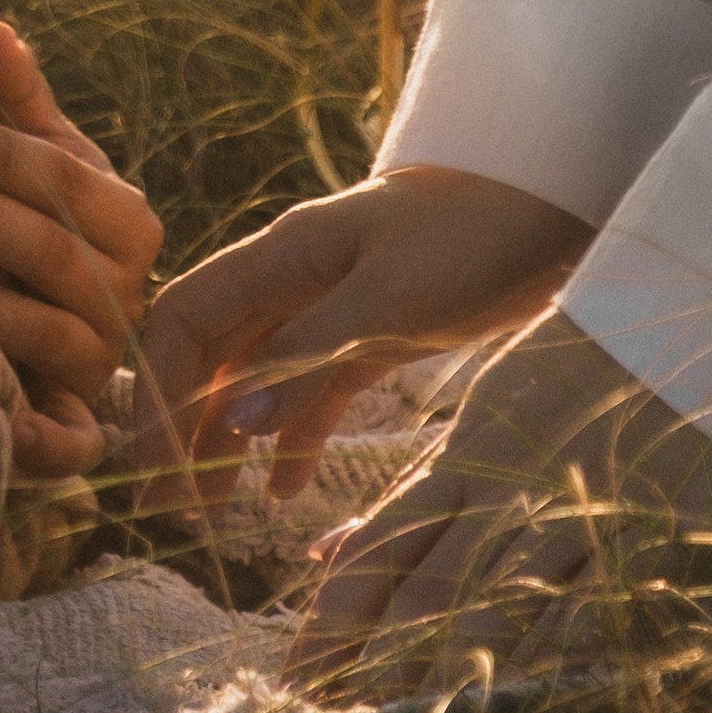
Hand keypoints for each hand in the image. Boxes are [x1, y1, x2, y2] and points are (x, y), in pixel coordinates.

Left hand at [0, 22, 159, 477]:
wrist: (64, 331)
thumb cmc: (44, 230)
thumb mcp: (47, 167)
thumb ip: (23, 109)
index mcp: (127, 218)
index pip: (60, 179)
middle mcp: (127, 291)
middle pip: (51, 249)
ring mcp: (105, 359)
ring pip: (49, 332)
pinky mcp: (82, 422)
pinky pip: (73, 438)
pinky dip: (42, 438)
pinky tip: (1, 421)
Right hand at [130, 164, 591, 510]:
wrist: (552, 202)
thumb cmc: (472, 235)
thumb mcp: (391, 298)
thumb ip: (312, 355)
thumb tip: (237, 422)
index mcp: (282, 255)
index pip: (186, 319)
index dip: (160, 388)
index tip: (159, 464)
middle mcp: (293, 281)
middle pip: (211, 354)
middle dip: (180, 426)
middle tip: (166, 507)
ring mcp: (333, 309)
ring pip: (255, 380)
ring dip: (227, 440)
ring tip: (214, 510)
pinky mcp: (376, 337)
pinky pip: (312, 393)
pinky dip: (292, 439)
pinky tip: (284, 489)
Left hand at [285, 313, 711, 696]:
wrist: (678, 321)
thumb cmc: (573, 375)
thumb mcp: (479, 423)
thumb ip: (412, 498)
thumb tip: (326, 556)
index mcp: (463, 462)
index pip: (382, 550)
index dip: (336, 617)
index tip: (298, 675)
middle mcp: (506, 493)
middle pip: (426, 588)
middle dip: (374, 657)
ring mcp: (574, 514)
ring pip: (499, 600)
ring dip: (448, 664)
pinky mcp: (644, 532)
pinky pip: (592, 600)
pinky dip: (552, 647)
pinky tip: (517, 694)